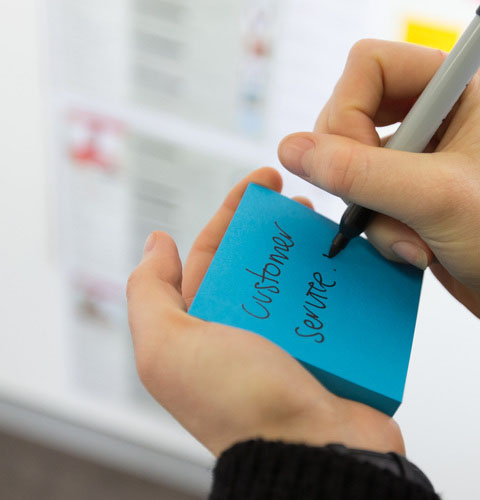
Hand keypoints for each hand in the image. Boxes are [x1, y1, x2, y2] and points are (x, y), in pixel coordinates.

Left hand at [127, 168, 403, 457]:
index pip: (212, 254)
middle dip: (273, 223)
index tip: (260, 182)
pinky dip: (340, 278)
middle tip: (298, 195)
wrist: (313, 454)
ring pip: (296, 277)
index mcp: (203, 326)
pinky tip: (354, 254)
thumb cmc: (237, 404)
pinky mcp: (329, 349)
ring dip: (309, 245)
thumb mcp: (168, 348)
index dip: (230, 213)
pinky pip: (332, 302)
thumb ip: (148, 294)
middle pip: (257, 260)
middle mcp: (243, 331)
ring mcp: (288, 340)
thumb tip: (156, 243)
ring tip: (328, 219)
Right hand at [278, 40, 479, 316]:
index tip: (362, 161)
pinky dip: (376, 229)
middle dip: (356, 172)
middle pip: (347, 115)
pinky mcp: (403, 193)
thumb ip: (360, 172)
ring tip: (412, 239)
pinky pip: (359, 198)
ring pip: (348, 166)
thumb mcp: (434, 197)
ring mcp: (414, 158)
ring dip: (370, 212)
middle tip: (383, 200)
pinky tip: (411, 246)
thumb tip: (293, 150)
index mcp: (451, 92)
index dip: (348, 113)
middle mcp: (430, 118)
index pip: (368, 67)